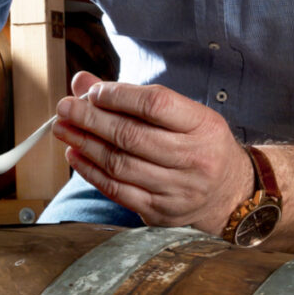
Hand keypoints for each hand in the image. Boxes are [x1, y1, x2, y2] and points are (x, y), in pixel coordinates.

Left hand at [52, 72, 253, 234]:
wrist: (230, 193)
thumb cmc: (200, 144)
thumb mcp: (182, 114)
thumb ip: (133, 97)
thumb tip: (84, 83)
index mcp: (203, 125)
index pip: (156, 104)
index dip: (118, 95)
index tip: (92, 92)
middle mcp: (195, 158)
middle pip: (132, 136)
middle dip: (90, 119)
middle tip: (65, 108)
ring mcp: (178, 189)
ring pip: (120, 164)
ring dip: (85, 145)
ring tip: (64, 129)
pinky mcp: (161, 212)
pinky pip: (118, 191)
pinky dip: (91, 172)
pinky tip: (76, 156)